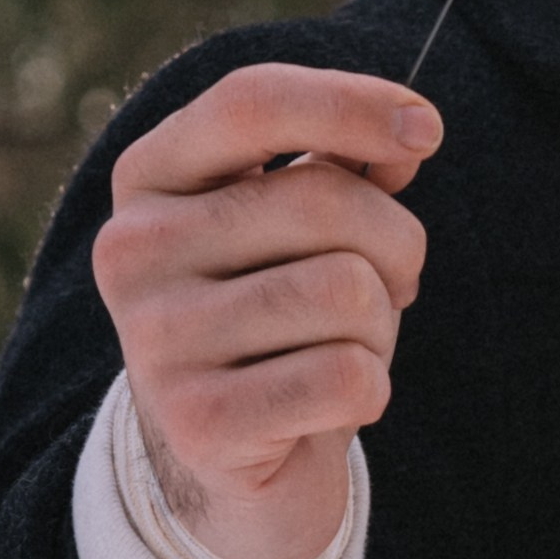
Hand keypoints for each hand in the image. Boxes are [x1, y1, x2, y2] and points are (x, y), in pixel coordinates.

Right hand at [92, 66, 440, 558]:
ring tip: (339, 346)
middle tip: (387, 286)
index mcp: (151, 175)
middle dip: (395, 243)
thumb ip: (344, 162)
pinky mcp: (197, 421)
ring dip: (379, 325)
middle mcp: (133, 248)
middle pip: (325, 200)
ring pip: (348, 291)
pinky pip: (347, 377)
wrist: (229, 456)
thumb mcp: (300, 221)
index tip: (426, 129)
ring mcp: (156, 337)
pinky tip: (329, 404)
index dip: (353, 103)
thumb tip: (407, 135)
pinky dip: (370, 390)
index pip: (252, 102)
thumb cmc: (279, 309)